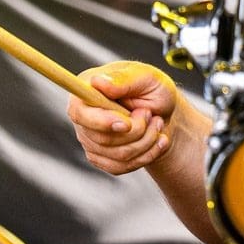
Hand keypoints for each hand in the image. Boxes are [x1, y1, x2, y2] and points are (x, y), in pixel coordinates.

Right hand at [68, 61, 177, 175]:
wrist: (164, 113)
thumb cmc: (153, 89)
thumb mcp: (146, 77)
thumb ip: (123, 79)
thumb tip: (98, 82)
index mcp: (86, 89)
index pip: (79, 113)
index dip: (101, 122)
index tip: (126, 124)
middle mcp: (83, 116)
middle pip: (103, 139)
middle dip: (137, 130)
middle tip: (150, 114)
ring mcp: (89, 139)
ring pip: (118, 155)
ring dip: (147, 141)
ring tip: (157, 123)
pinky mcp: (101, 158)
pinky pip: (122, 166)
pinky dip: (147, 155)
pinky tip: (158, 140)